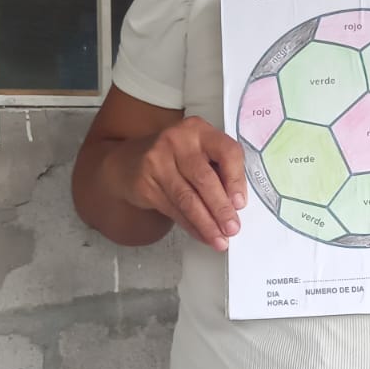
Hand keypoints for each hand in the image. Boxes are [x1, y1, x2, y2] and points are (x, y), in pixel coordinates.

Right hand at [118, 116, 247, 251]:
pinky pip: (173, 209)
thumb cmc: (175, 158)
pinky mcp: (145, 183)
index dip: (236, 179)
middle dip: (221, 209)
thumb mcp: (199, 152)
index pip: (226, 152)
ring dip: (206, 224)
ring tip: (219, 239)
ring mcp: (157, 161)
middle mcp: (177, 141)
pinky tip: (201, 234)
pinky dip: (191, 226)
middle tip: (232, 228)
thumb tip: (236, 205)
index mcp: (198, 129)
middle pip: (204, 179)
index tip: (240, 203)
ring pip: (188, 199)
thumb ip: (219, 170)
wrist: (129, 162)